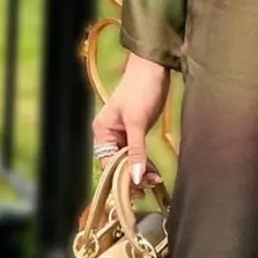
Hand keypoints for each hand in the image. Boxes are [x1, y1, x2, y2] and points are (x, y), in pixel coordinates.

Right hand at [92, 52, 169, 183]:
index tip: (139, 189)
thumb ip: (136, 151)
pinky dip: (143, 162)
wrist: (154, 68)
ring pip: (127, 160)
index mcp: (102, 131)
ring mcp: (122, 133)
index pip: (108, 163)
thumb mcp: (137, 122)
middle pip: (116, 164)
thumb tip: (135, 178)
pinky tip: (153, 170)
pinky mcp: (134, 131)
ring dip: (139, 171)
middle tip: (150, 184)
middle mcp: (108, 134)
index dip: (122, 178)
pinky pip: (135, 153)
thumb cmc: (142, 90)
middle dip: (131, 176)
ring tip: (155, 178)